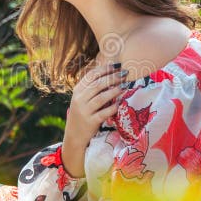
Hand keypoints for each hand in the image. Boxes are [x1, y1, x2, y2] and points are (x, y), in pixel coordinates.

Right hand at [61, 62, 127, 176]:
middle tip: (125, 73)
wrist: (74, 135)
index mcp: (77, 90)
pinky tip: (120, 103)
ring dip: (115, 90)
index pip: (91, 75)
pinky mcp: (90, 122)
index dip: (105, 69)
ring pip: (101, 97)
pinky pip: (104, 113)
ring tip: (125, 85)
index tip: (118, 65)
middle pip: (98, 84)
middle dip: (113, 77)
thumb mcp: (82, 99)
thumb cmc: (82, 114)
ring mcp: (84, 111)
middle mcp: (79, 99)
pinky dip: (113, 107)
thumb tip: (112, 73)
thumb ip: (92, 88)